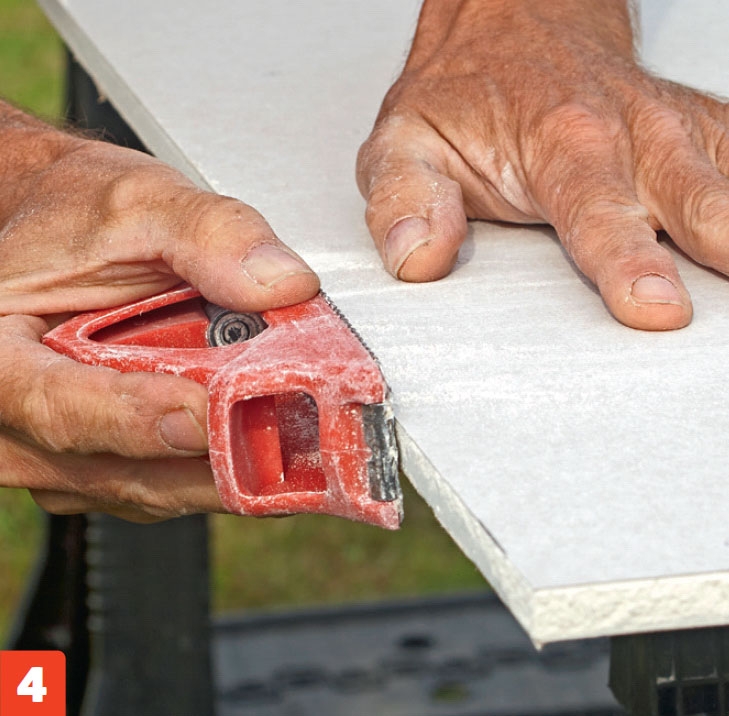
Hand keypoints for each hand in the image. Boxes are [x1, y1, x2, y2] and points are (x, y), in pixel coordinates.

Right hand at [0, 102, 318, 521]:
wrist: (51, 231)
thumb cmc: (72, 219)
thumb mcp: (136, 202)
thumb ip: (209, 235)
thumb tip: (281, 283)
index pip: (58, 405)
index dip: (139, 415)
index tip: (207, 411)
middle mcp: (17, 422)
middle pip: (122, 466)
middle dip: (214, 453)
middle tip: (294, 431)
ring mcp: (60, 455)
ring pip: (154, 489)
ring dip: (228, 467)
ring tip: (293, 430)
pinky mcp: (99, 465)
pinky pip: (165, 487)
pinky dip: (217, 468)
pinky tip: (259, 435)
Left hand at [357, 0, 728, 329]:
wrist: (510, 24)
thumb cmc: (464, 92)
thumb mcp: (405, 143)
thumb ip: (405, 201)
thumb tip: (416, 258)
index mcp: (562, 141)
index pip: (600, 214)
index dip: (629, 264)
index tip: (656, 308)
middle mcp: (633, 132)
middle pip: (697, 201)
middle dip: (724, 248)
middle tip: (717, 314)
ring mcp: (676, 130)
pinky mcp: (701, 133)